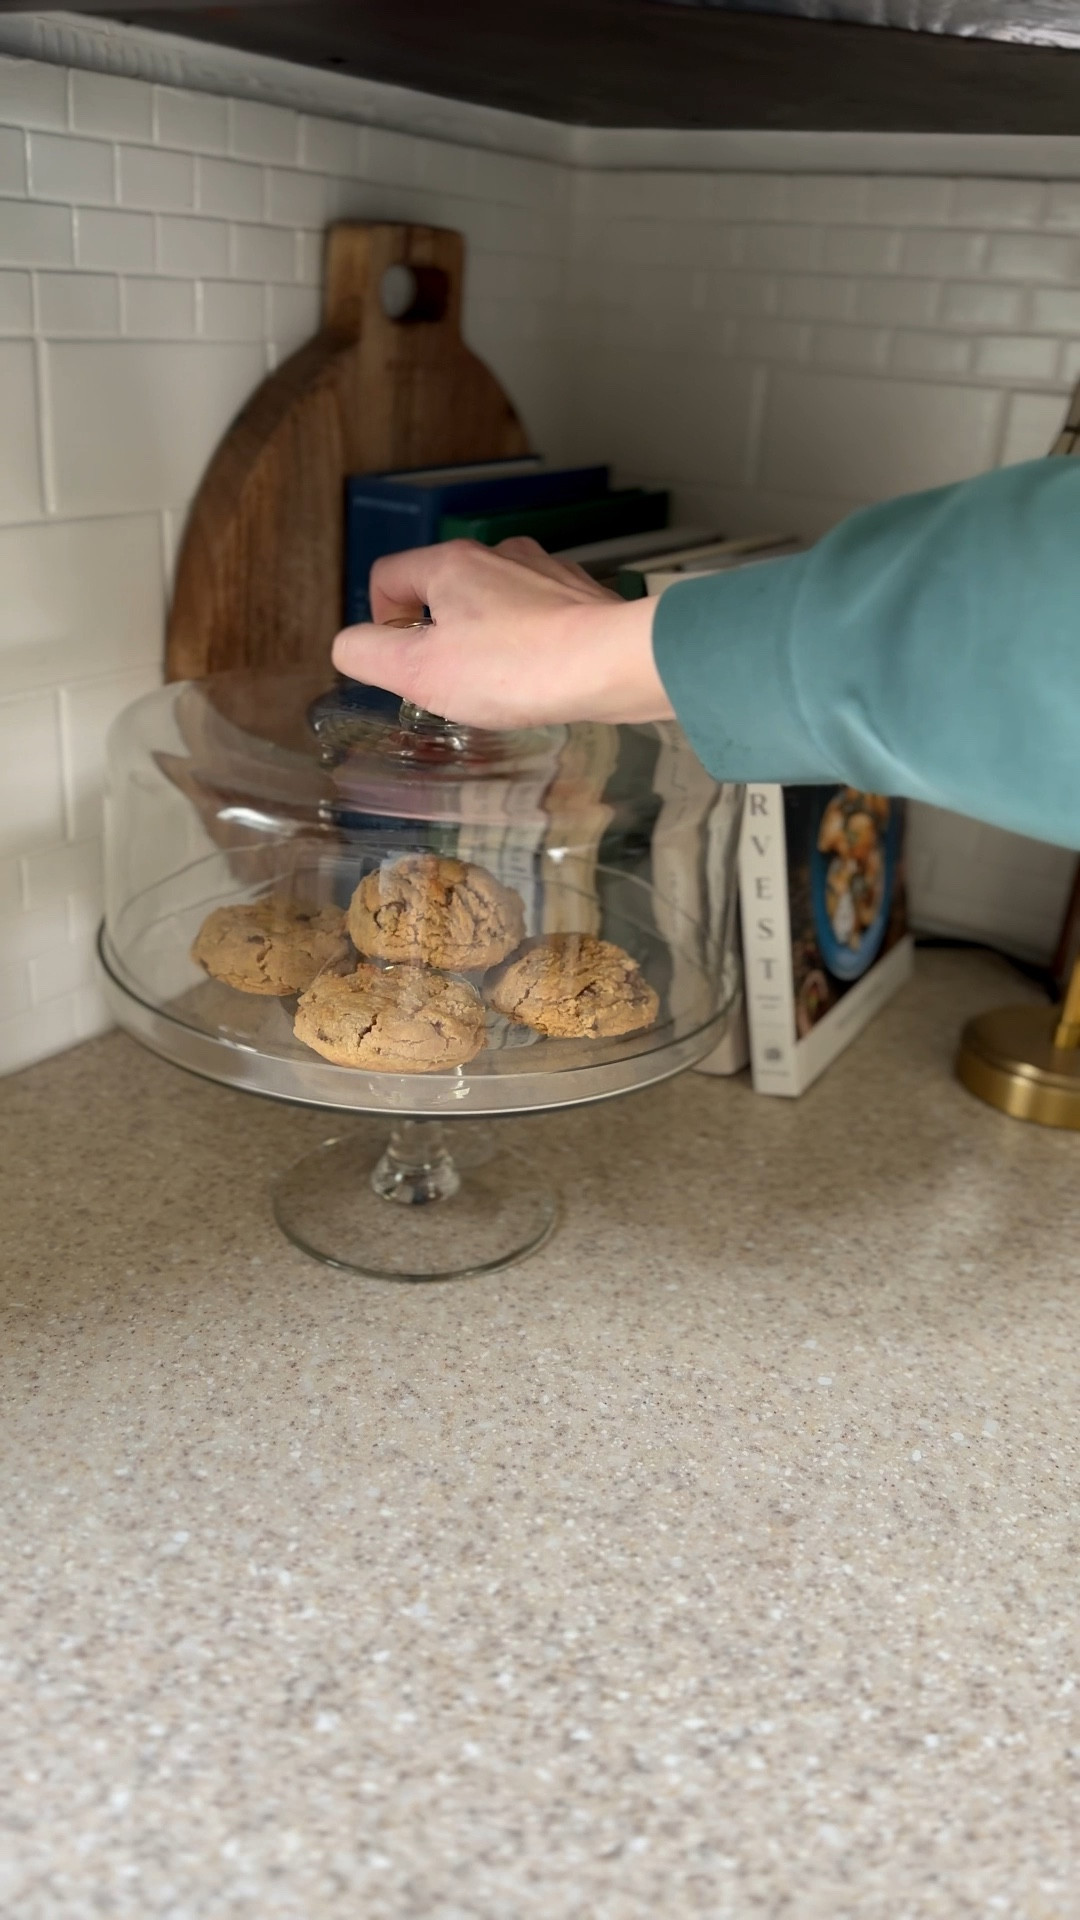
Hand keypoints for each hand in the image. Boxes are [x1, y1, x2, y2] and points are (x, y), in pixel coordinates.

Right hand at [331, 536, 672, 729]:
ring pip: (492, 600)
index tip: (403, 662)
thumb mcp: (418, 672)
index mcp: (449, 564)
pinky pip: (537, 614)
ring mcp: (543, 572)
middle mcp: (497, 555)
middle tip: (450, 681)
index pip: (388, 575)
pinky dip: (528, 641)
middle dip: (436, 634)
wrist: (610, 665)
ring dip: (484, 637)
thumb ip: (367, 655)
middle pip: (441, 588)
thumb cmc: (516, 668)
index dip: (381, 622)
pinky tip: (539, 675)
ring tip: (498, 681)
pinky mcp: (580, 596)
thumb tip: (350, 646)